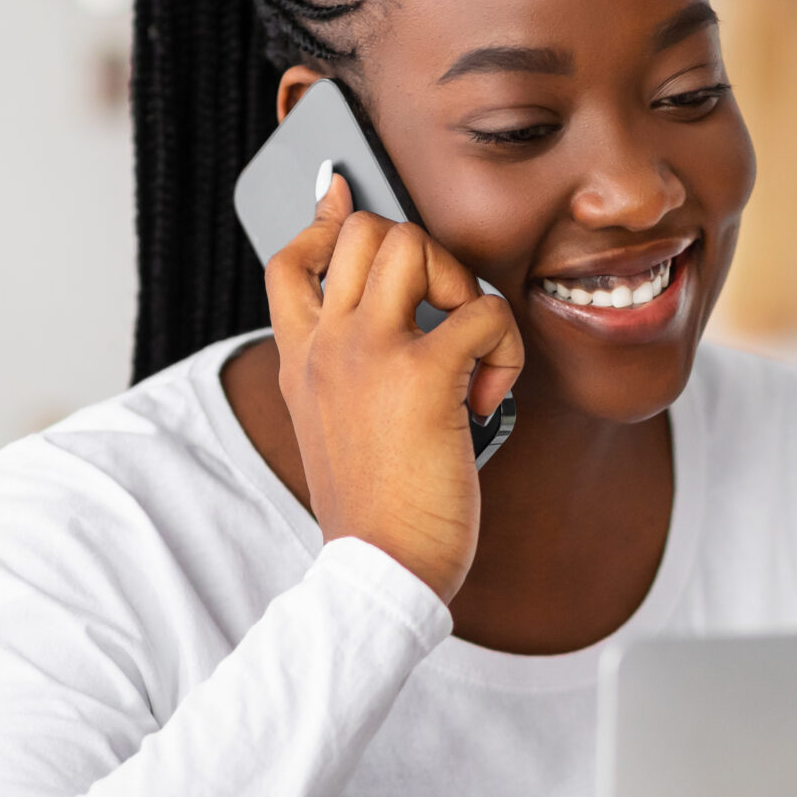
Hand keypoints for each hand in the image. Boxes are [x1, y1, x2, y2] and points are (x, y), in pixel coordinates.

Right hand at [265, 175, 524, 602]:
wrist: (379, 571)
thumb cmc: (376, 507)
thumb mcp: (340, 426)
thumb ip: (350, 368)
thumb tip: (397, 329)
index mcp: (303, 359)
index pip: (291, 257)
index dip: (333, 224)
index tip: (365, 228)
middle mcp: (327, 345)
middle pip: (366, 230)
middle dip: (424, 256)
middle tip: (444, 321)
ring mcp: (370, 355)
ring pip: (415, 244)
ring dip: (462, 285)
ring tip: (468, 348)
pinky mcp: (424, 378)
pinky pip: (484, 312)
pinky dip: (506, 347)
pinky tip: (489, 397)